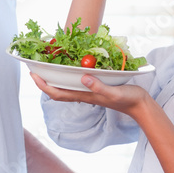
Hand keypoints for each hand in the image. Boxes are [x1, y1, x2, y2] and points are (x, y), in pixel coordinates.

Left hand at [32, 71, 149, 117]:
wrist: (140, 105)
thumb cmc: (128, 99)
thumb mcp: (114, 91)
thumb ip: (99, 86)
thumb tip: (83, 78)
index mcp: (85, 96)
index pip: (57, 93)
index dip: (43, 86)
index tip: (33, 75)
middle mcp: (84, 94)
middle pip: (58, 90)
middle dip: (44, 82)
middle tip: (35, 69)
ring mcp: (89, 92)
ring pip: (66, 87)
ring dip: (55, 79)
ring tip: (47, 67)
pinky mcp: (96, 88)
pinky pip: (76, 83)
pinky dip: (68, 76)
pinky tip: (70, 68)